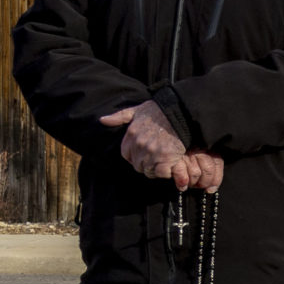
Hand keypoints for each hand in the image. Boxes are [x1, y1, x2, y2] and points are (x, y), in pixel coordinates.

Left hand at [100, 102, 221, 189]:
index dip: (135, 156)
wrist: (181, 113)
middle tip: (157, 158)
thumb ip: (119, 116)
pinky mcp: (165, 159)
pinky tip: (171, 164)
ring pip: (149, 171)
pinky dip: (167, 172)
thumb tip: (102, 120)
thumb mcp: (137, 110)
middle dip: (146, 164)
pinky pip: (162, 173)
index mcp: (131, 135)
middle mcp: (139, 145)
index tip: (144, 153)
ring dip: (156, 169)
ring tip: (164, 161)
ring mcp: (152, 153)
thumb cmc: (160, 111)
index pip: (126, 155)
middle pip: (138, 165)